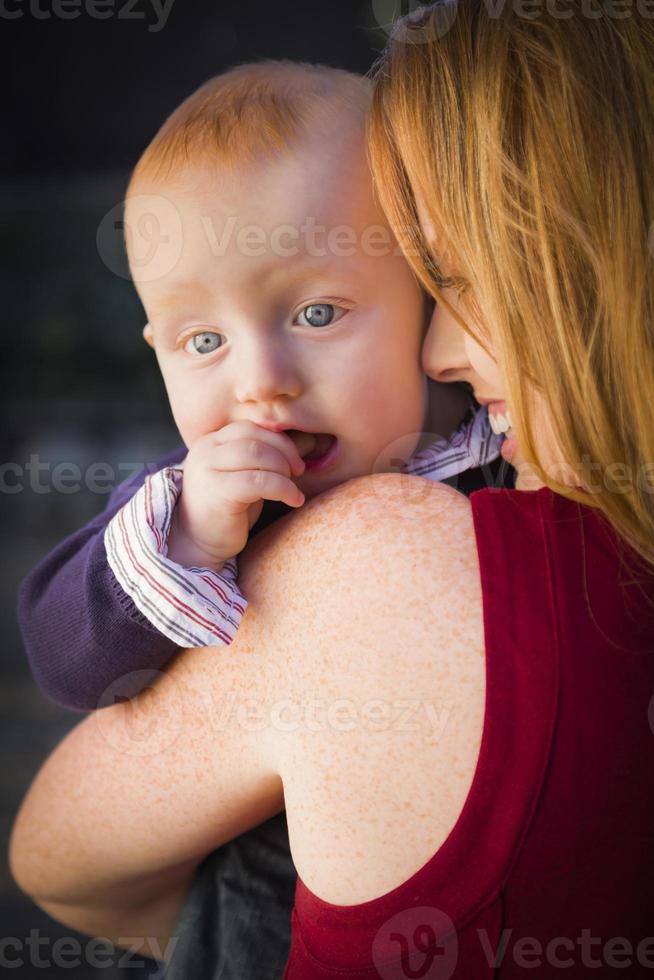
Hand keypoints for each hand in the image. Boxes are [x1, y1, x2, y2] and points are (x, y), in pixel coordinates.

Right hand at [166, 422, 315, 570]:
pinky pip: (258, 481)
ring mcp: (207, 469)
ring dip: (283, 470)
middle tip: (298, 471)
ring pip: (256, 454)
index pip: (250, 427)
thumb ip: (269, 457)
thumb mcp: (249, 476)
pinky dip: (283, 488)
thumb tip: (310, 441)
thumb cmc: (228, 510)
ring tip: (294, 489)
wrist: (198, 544)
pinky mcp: (216, 492)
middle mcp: (205, 450)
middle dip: (284, 452)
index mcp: (211, 442)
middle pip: (254, 436)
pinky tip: (293, 500)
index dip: (279, 440)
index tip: (296, 460)